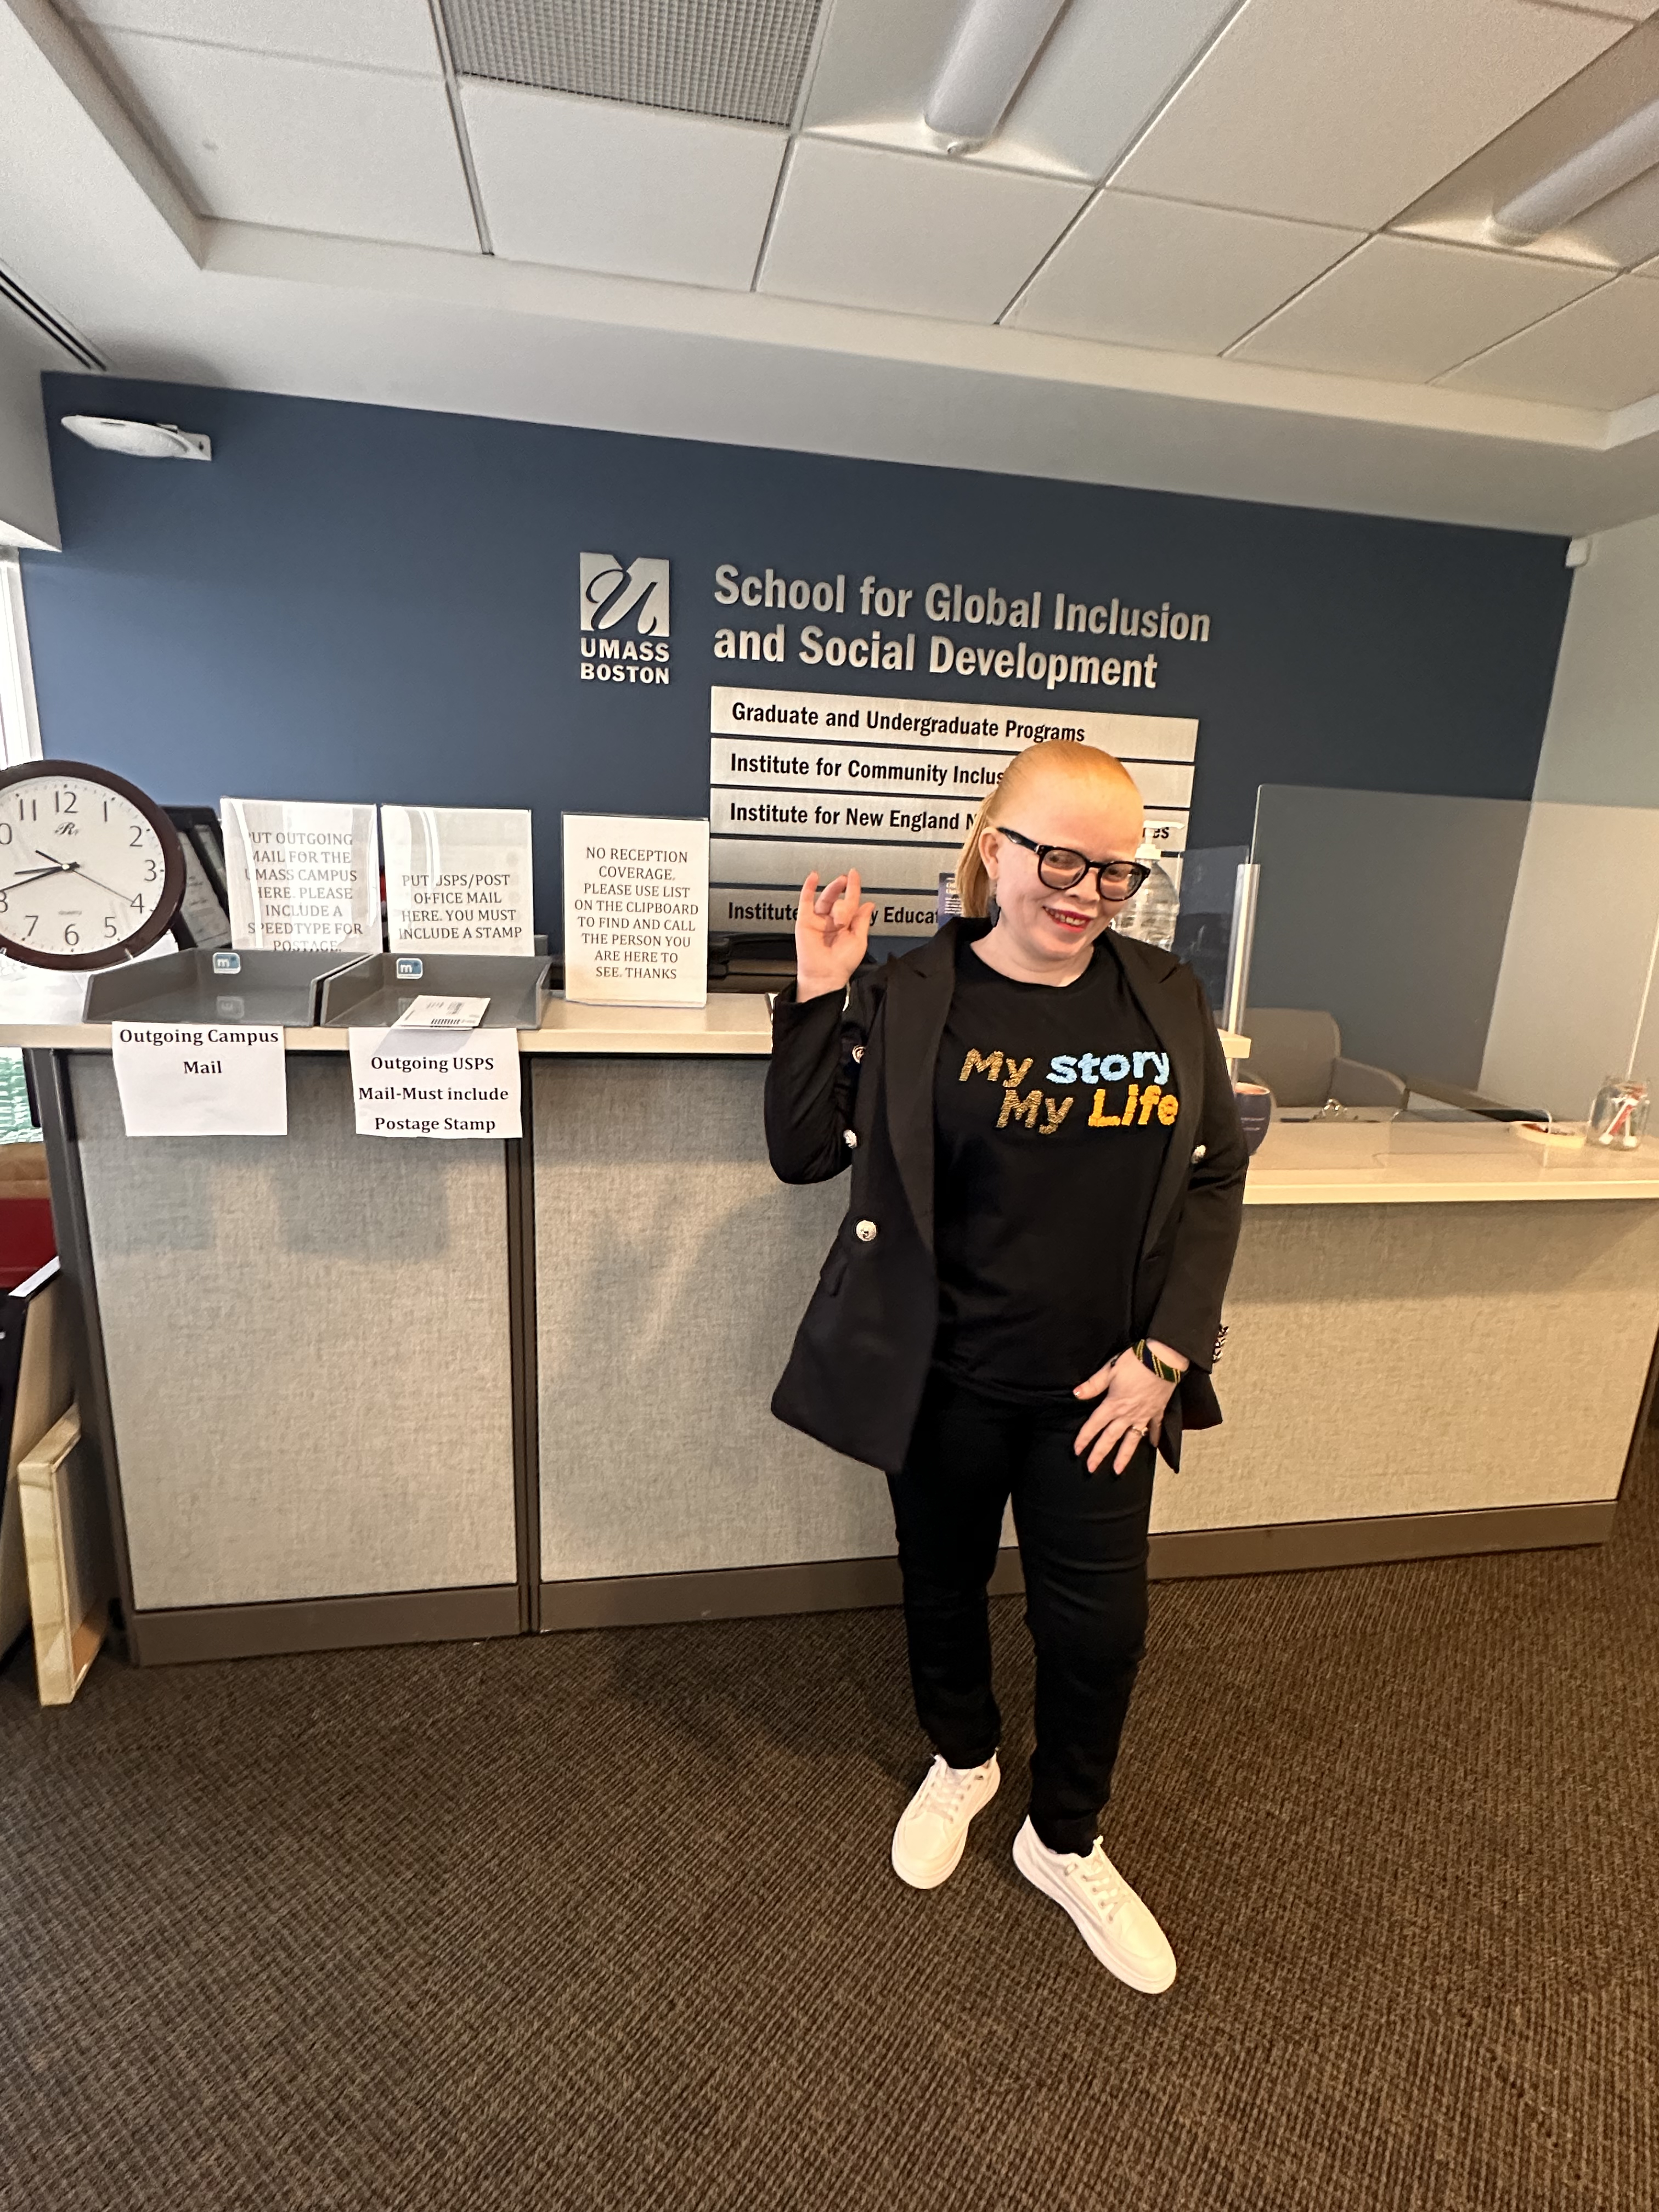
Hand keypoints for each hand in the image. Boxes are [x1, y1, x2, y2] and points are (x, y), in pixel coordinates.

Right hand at [795, 869, 874, 1002]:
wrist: (826, 975)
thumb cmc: (842, 963)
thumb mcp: (860, 940)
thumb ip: (862, 920)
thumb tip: (868, 904)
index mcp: (846, 925)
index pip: (851, 901)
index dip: (853, 888)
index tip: (854, 875)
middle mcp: (832, 920)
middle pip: (839, 900)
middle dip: (845, 897)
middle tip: (847, 893)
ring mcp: (818, 920)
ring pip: (826, 899)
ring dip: (834, 891)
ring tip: (840, 893)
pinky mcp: (805, 921)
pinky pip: (806, 901)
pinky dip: (809, 888)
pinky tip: (814, 877)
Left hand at [1073, 1342, 1185, 1474]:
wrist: (1164, 1359)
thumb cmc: (1135, 1362)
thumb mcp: (1109, 1370)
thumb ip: (1093, 1385)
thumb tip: (1076, 1394)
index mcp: (1113, 1404)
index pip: (1094, 1425)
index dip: (1084, 1438)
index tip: (1077, 1451)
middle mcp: (1127, 1414)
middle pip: (1110, 1438)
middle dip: (1099, 1454)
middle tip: (1091, 1468)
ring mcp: (1144, 1415)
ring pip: (1132, 1440)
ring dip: (1124, 1456)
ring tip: (1117, 1470)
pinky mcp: (1157, 1411)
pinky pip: (1155, 1428)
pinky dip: (1153, 1438)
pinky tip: (1152, 1446)